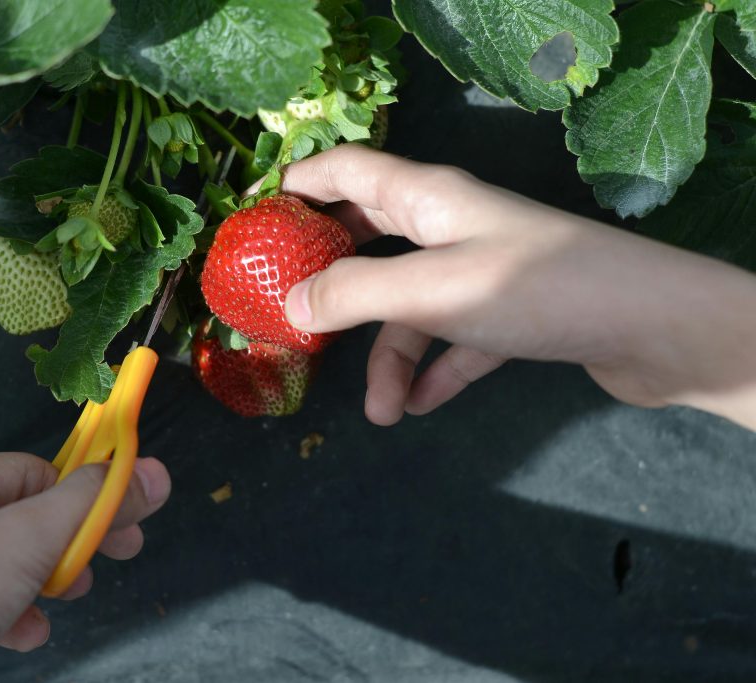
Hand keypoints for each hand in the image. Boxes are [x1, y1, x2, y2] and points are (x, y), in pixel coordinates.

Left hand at [0, 452, 170, 682]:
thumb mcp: (28, 541)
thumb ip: (92, 505)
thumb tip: (154, 473)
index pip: (28, 473)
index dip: (81, 499)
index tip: (121, 530)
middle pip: (7, 525)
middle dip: (55, 555)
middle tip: (90, 581)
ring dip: (23, 597)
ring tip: (38, 627)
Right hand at [280, 144, 755, 428]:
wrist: (650, 328)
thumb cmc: (533, 289)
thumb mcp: (431, 290)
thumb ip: (355, 294)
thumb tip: (291, 303)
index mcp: (428, 197)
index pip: (349, 170)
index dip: (302, 183)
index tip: (260, 218)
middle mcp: (452, 225)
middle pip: (374, 239)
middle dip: (334, 277)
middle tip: (294, 312)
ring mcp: (483, 271)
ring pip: (413, 306)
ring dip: (391, 356)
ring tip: (381, 411)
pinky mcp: (511, 315)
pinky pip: (455, 340)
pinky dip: (437, 371)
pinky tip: (422, 407)